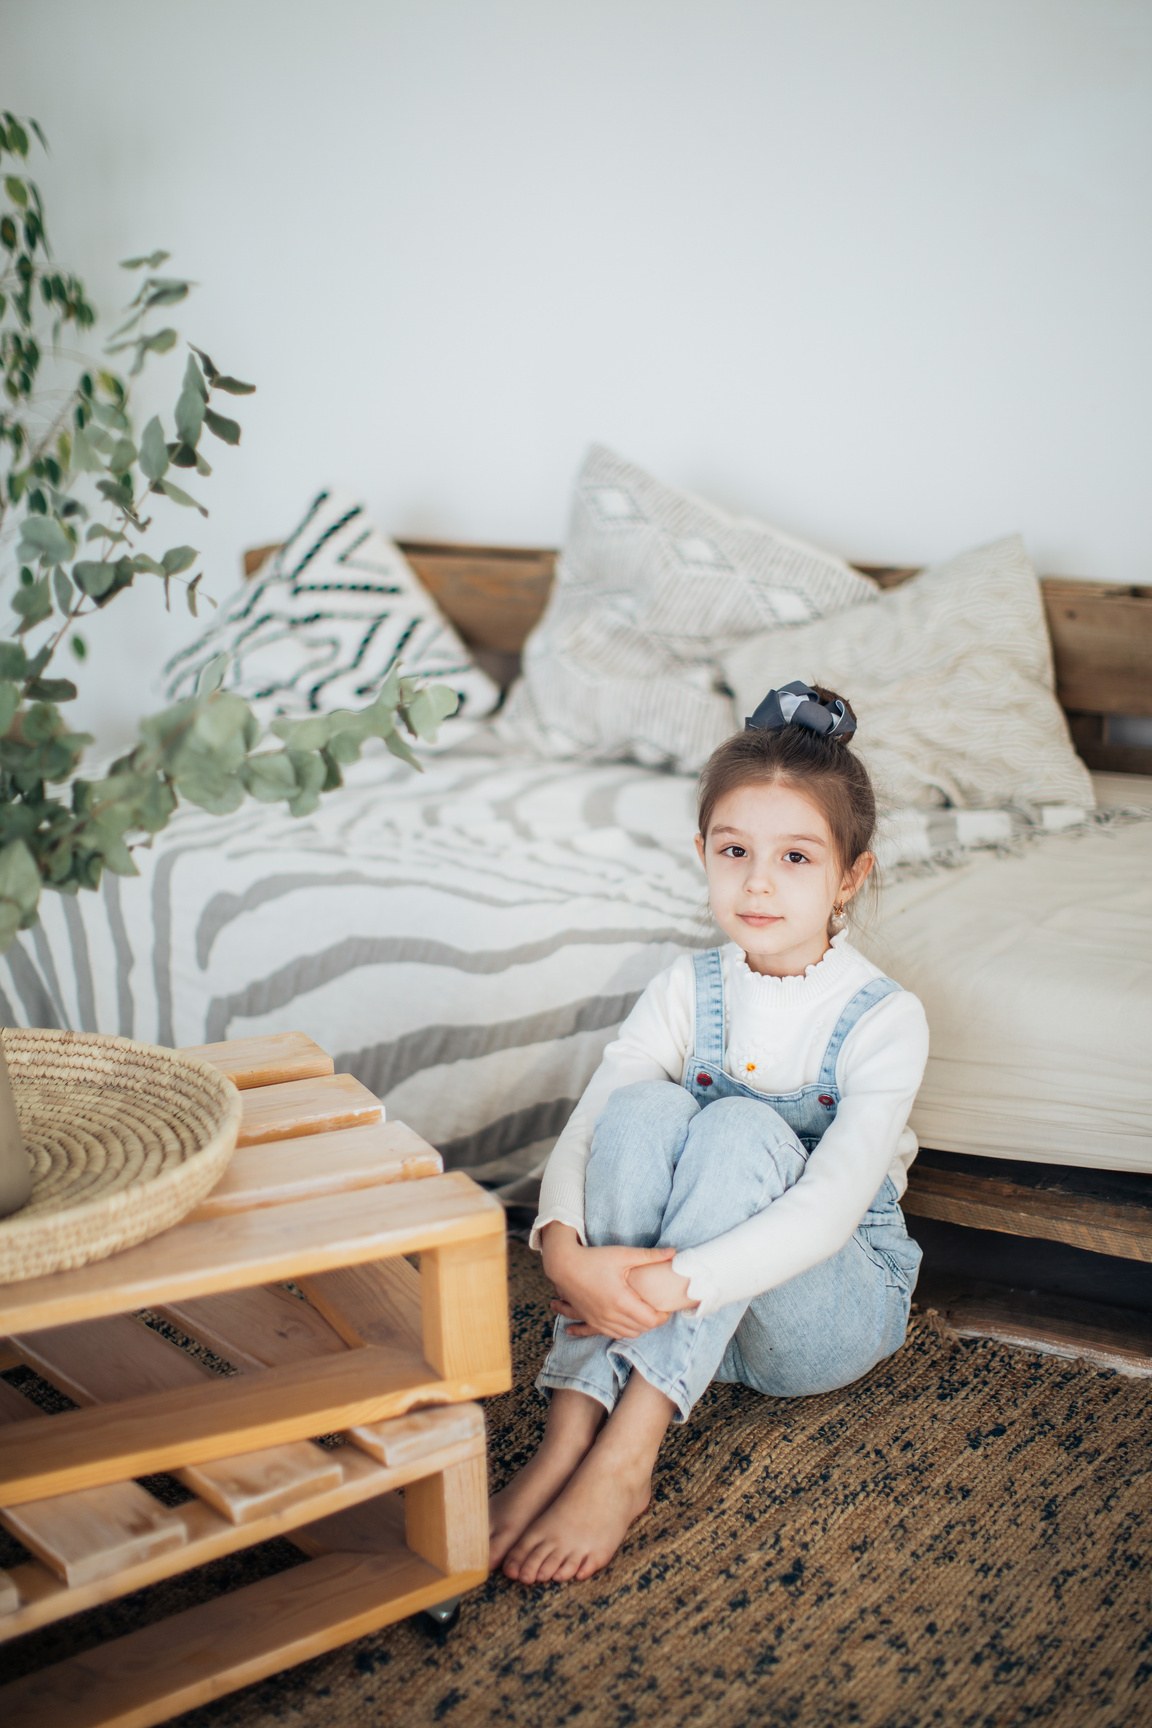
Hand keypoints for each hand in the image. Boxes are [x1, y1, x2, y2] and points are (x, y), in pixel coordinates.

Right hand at [540, 1223, 676, 1338]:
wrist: (563, 1265)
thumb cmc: (594, 1258)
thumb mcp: (623, 1254)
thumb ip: (649, 1256)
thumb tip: (674, 1252)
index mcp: (622, 1301)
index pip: (651, 1320)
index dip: (663, 1316)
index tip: (666, 1306)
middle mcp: (611, 1316)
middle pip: (641, 1329)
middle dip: (652, 1321)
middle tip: (658, 1308)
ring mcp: (599, 1320)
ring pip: (626, 1334)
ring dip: (637, 1327)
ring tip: (643, 1313)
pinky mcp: (590, 1320)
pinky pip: (609, 1334)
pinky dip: (620, 1331)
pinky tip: (623, 1323)